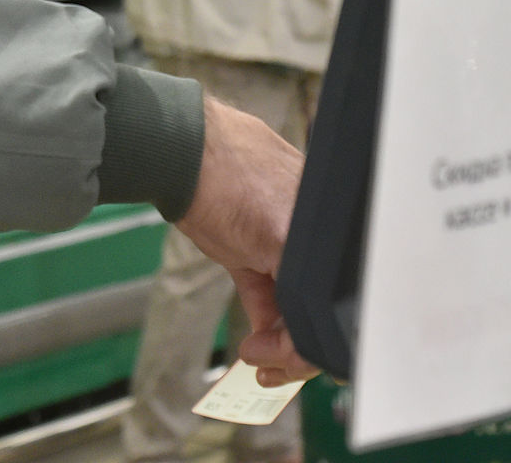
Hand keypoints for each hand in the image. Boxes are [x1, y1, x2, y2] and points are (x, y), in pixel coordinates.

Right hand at [173, 95, 319, 387]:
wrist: (182, 147)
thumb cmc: (208, 175)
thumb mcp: (244, 232)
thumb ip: (263, 274)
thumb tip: (269, 322)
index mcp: (322, 216)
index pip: (323, 283)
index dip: (304, 322)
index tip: (279, 343)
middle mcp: (328, 225)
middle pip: (324, 302)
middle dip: (296, 346)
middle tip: (270, 363)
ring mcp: (313, 233)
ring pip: (315, 312)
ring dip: (287, 350)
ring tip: (258, 356)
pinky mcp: (292, 242)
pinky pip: (298, 311)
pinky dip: (282, 342)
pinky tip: (257, 348)